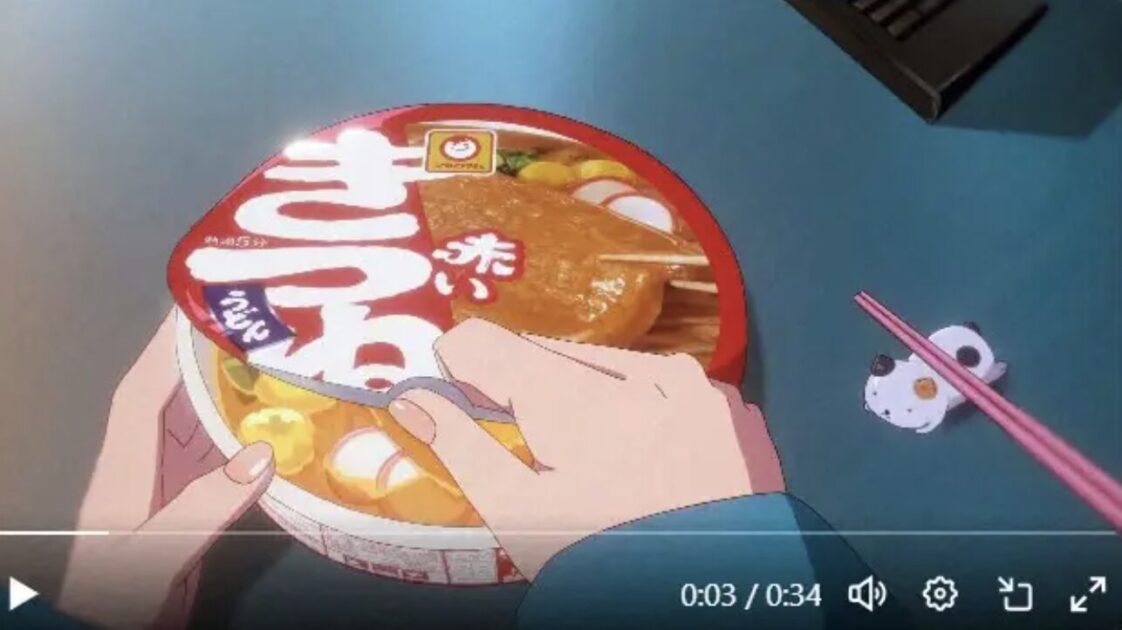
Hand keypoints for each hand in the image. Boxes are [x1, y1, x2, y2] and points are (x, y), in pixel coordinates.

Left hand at [58, 309, 274, 628]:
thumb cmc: (116, 595)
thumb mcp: (154, 553)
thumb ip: (203, 505)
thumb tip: (262, 452)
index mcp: (126, 465)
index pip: (145, 389)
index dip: (169, 345)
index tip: (202, 305)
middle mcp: (146, 464)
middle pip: (174, 396)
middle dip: (208, 356)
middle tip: (258, 325)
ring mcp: (165, 485)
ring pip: (196, 423)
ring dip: (228, 390)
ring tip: (275, 361)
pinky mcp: (183, 507)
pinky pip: (215, 457)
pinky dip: (240, 433)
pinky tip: (274, 424)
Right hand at [389, 318, 783, 579]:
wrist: (724, 600)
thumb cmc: (607, 561)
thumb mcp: (522, 516)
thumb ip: (461, 448)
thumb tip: (409, 399)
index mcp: (575, 397)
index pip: (485, 344)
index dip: (460, 371)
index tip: (461, 404)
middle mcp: (638, 371)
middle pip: (546, 353)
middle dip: (523, 389)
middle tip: (530, 447)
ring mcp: (694, 385)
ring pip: (608, 364)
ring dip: (583, 393)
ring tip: (593, 460)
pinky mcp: (729, 406)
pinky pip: (666, 384)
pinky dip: (644, 407)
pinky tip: (646, 458)